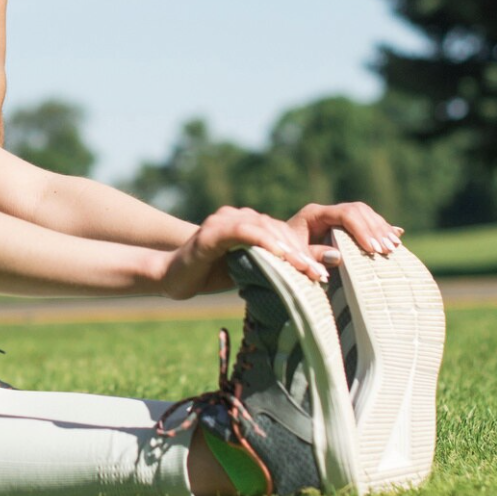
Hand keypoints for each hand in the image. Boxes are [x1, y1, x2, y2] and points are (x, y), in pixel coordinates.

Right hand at [160, 205, 324, 298]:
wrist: (172, 279)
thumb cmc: (212, 276)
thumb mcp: (253, 271)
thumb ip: (282, 265)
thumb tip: (322, 265)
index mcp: (247, 223)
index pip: (282, 232)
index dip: (304, 250)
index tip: (324, 272)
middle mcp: (236, 216)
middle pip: (277, 228)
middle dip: (300, 252)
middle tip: (320, 274)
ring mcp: (222, 221)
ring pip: (264, 227)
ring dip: (287, 249)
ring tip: (306, 269)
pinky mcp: (211, 232)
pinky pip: (243, 231)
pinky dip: (264, 241)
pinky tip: (280, 256)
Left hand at [285, 201, 405, 265]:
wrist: (279, 251)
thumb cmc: (285, 255)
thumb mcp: (296, 256)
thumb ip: (314, 255)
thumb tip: (338, 256)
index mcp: (314, 214)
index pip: (345, 214)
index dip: (361, 229)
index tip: (372, 248)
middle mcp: (327, 211)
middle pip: (359, 211)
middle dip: (375, 230)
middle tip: (387, 250)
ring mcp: (336, 217)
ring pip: (366, 214)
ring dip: (382, 230)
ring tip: (394, 247)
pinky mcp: (343, 226)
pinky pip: (367, 222)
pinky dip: (381, 230)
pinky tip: (396, 235)